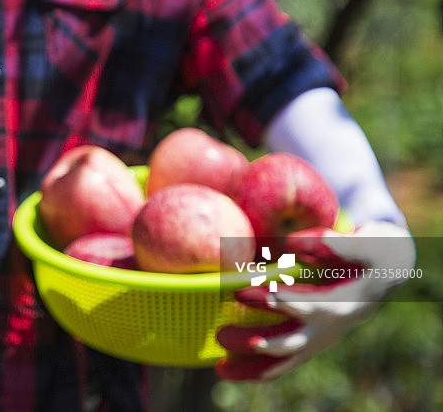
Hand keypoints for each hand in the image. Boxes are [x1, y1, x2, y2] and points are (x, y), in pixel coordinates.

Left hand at [215, 221, 414, 380]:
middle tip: (222, 335)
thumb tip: (290, 245)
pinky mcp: (312, 341)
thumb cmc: (372, 250)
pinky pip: (283, 362)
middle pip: (292, 342)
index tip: (241, 292)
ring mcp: (322, 338)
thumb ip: (332, 243)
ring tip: (220, 367)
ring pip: (285, 360)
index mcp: (344, 303)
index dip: (274, 301)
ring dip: (252, 365)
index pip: (306, 306)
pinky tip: (226, 368)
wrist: (390, 270)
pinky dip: (257, 368)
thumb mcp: (364, 241)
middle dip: (257, 341)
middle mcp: (332, 328)